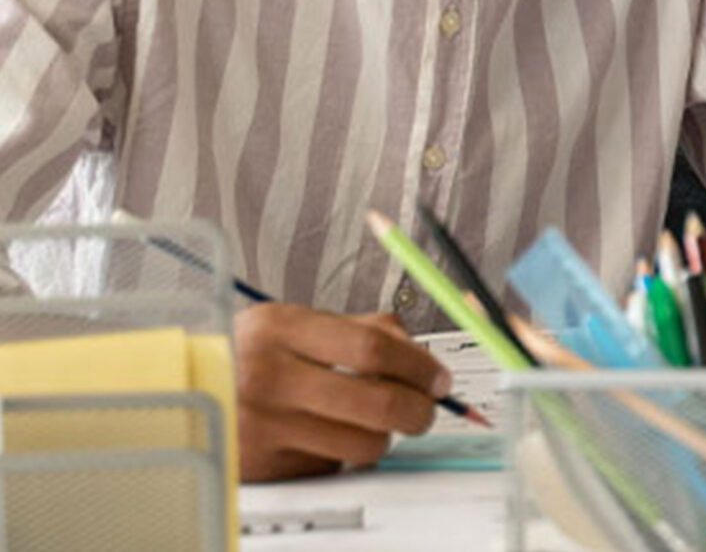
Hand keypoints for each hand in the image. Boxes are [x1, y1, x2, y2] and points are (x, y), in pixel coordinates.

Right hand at [233, 304, 447, 480]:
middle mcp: (266, 377)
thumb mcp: (296, 323)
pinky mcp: (261, 467)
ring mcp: (261, 427)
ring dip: (383, 437)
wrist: (181, 392)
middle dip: (419, 411)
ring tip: (373, 422)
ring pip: (362, 445)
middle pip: (376, 403)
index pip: (373, 349)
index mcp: (280, 328)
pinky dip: (340, 454)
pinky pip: (330, 466)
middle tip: (426, 410)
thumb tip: (425, 361)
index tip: (440, 379)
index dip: (419, 367)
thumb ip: (363, 331)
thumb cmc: (251, 354)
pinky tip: (323, 435)